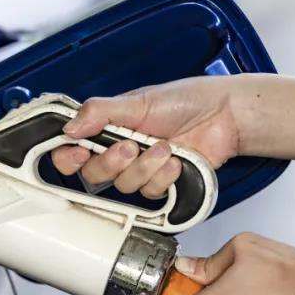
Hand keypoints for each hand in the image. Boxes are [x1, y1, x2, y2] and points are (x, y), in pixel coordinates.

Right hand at [52, 77, 241, 198]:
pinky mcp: (161, 184)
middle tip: (130, 146)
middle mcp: (120, 151)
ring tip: (165, 147)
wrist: (225, 116)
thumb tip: (70, 127)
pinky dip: (163, 177)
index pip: (73, 150)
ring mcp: (140, 169)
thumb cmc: (186, 101)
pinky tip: (176, 160)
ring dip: (145, 167)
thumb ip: (100, 112)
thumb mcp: (138, 101)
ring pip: (124, 186)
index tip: (80, 152)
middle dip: (112, 163)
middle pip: (94, 175)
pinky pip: (150, 193)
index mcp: (108, 128)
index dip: (69, 157)